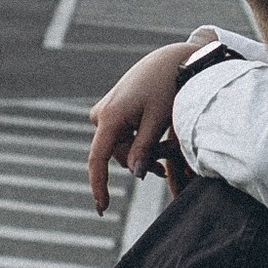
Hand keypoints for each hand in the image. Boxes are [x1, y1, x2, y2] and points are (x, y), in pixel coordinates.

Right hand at [87, 36, 211, 210]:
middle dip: (136, 164)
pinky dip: (138, 144)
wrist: (170, 59)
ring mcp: (105, 111)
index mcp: (109, 117)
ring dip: (139, 155)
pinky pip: (121, 135)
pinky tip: (156, 146)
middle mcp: (101, 114)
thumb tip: (136, 175)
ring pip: (119, 147)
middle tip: (163, 171)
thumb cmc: (167, 85)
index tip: (102, 208)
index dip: (98, 186)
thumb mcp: (159, 120)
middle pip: (114, 155)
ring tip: (165, 159)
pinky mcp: (113, 109)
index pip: (97, 159)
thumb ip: (146, 149)